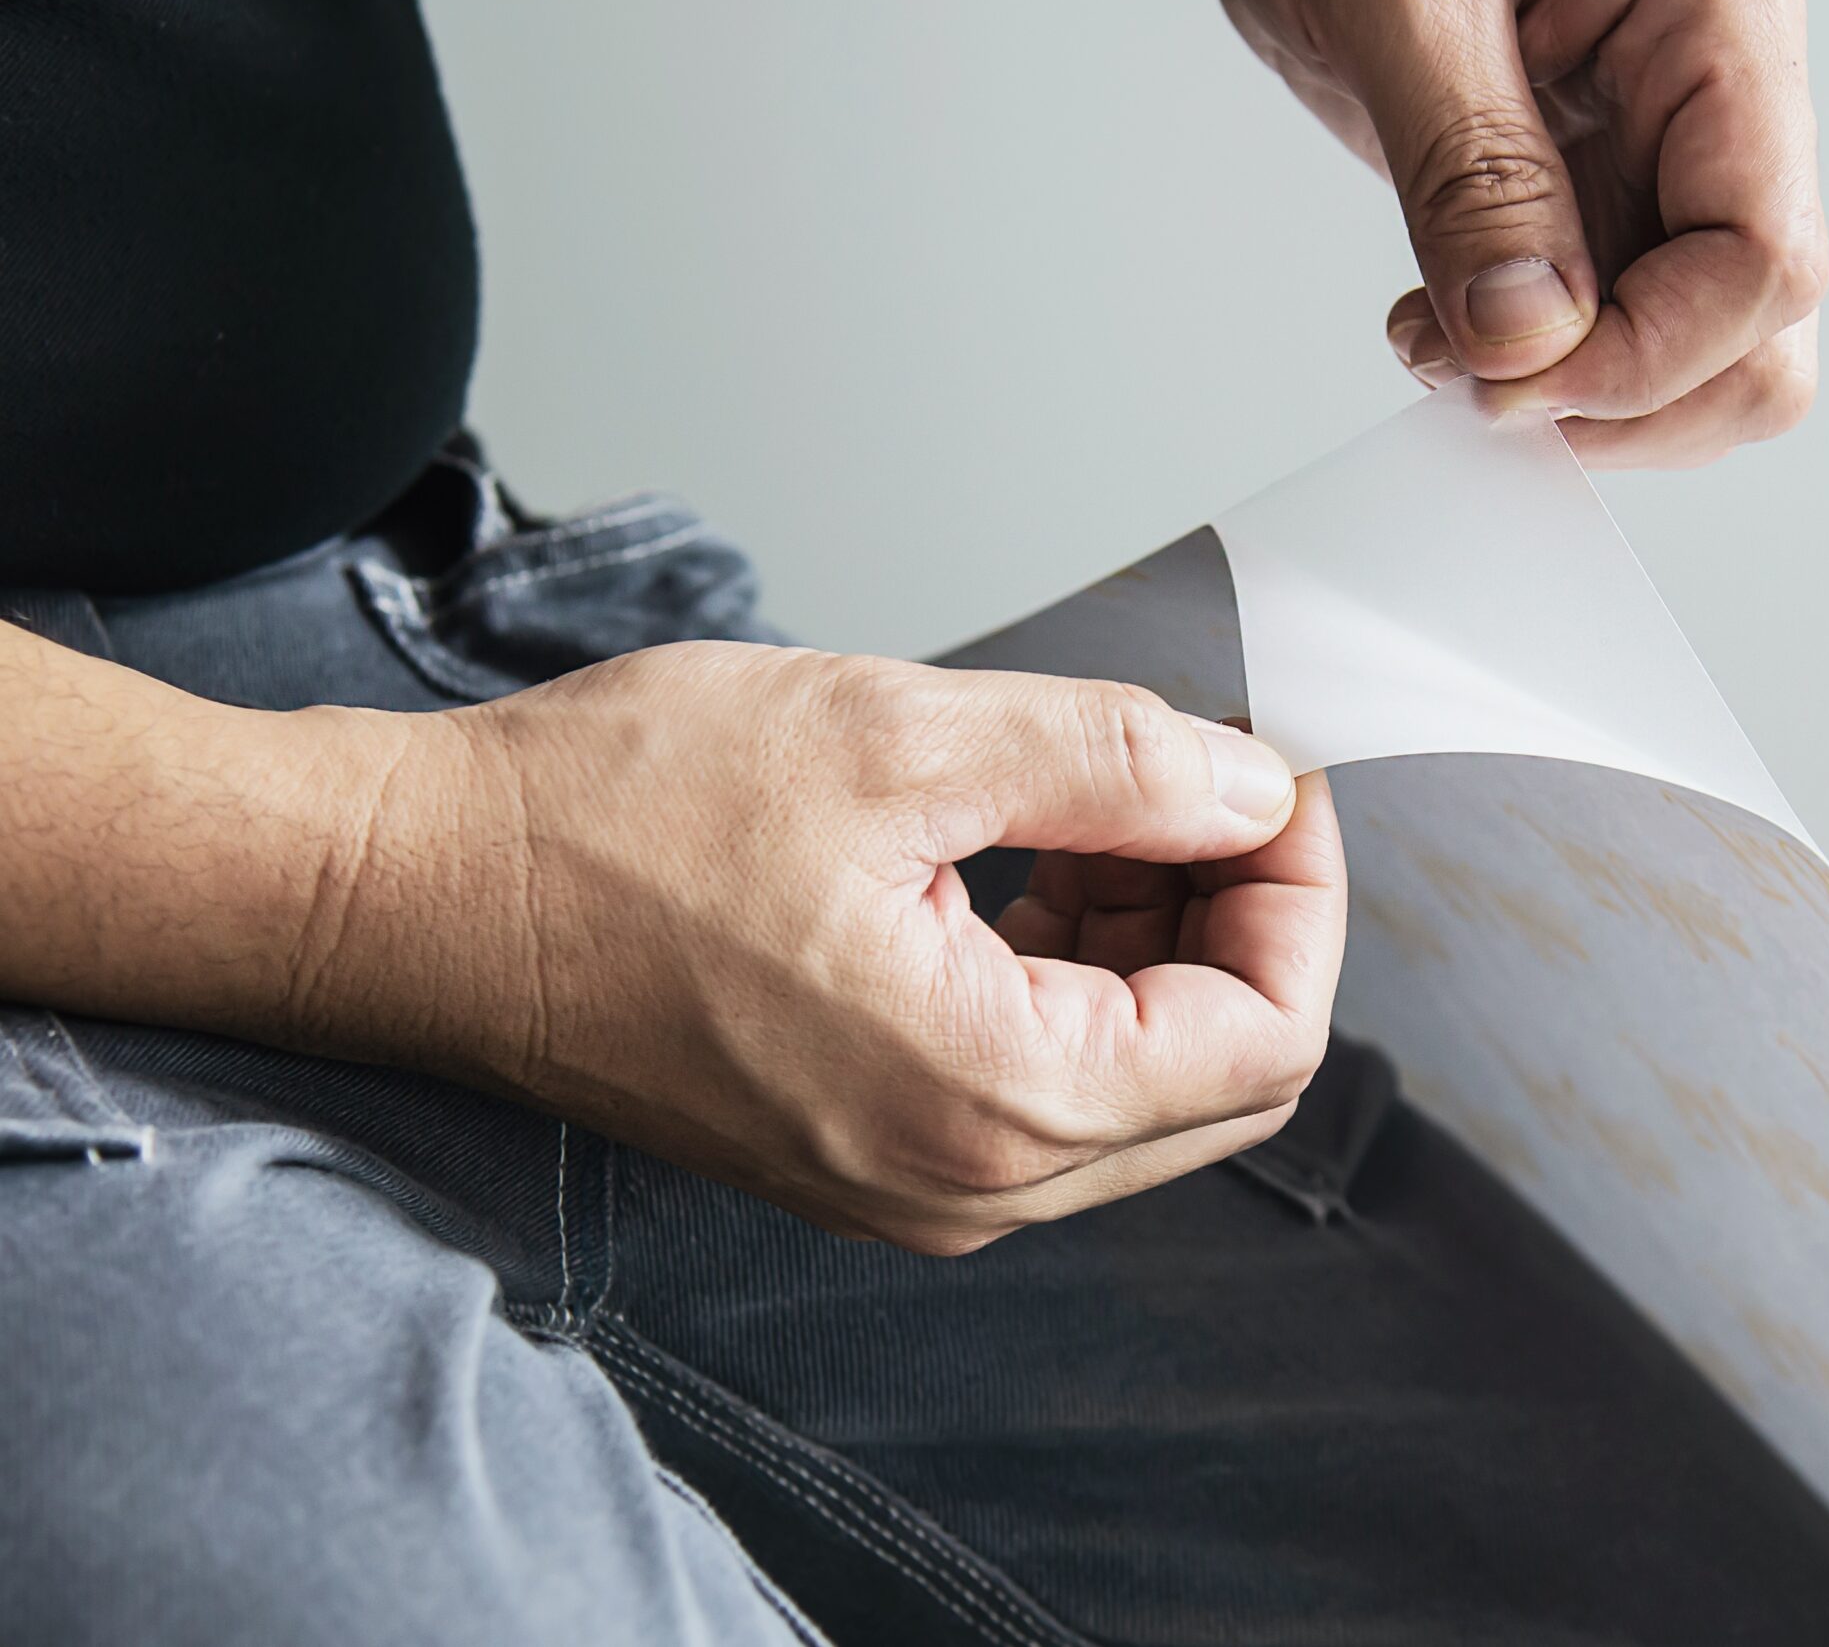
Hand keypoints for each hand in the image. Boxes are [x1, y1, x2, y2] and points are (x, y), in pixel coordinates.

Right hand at [305, 644, 1345, 1254]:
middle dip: (1236, 916)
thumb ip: (1115, 768)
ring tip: (1091, 809)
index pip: (1268, 1039)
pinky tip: (1026, 864)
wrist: (428, 896)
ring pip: (1136, 1078)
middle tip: (1195, 781)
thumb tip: (1248, 788)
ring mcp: (916, 1185)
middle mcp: (966, 1187)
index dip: (1300, 893)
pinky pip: (1041, 1082)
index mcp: (990, 1102)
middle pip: (1218, 1075)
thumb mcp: (899, 742)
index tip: (1270, 776)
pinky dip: (1072, 970)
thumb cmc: (612, 823)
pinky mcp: (873, 1151)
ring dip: (1156, 937)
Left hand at [1203, 0, 1824, 466]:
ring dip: (1578, 399)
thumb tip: (1527, 333)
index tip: (1515, 384)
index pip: (1764, 252)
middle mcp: (1712, 91)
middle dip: (1628, 398)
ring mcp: (1656, 153)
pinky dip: (1536, 370)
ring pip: (1701, 354)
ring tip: (1448, 350)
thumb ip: (1470, 166)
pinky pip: (1614, 329)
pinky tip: (1448, 331)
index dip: (1648, 356)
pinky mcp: (1590, 195)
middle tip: (1483, 386)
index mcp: (1714, 9)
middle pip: (1762, 330)